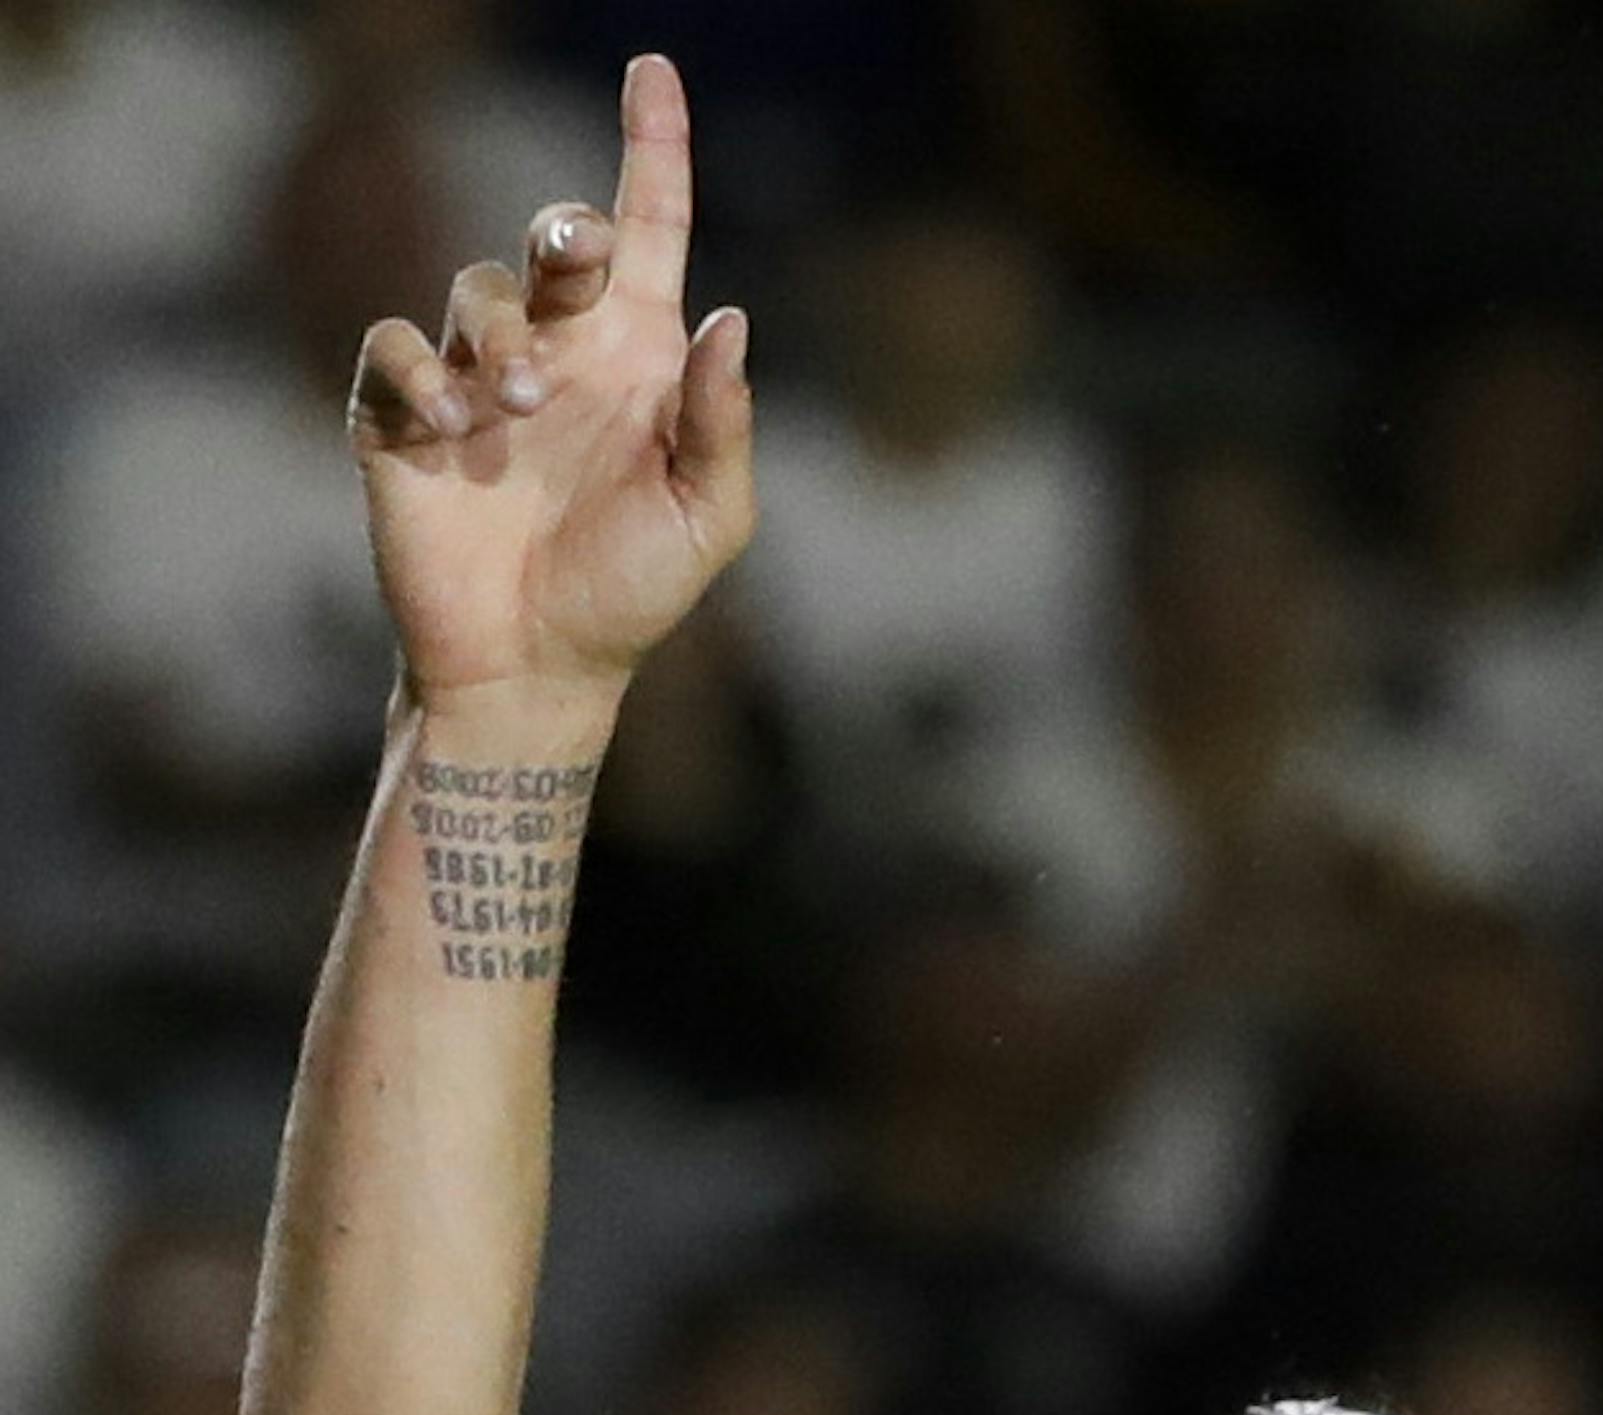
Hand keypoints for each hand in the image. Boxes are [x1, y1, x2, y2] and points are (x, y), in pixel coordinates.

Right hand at [348, 54, 752, 710]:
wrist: (537, 673)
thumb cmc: (628, 596)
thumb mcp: (706, 518)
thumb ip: (722, 422)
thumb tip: (728, 314)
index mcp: (633, 361)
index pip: (645, 230)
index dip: (652, 149)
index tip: (655, 72)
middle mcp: (554, 353)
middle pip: (551, 240)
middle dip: (561, 231)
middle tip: (576, 261)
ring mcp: (473, 382)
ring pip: (474, 289)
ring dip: (500, 332)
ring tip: (519, 404)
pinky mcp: (401, 419)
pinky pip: (394, 348)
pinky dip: (419, 369)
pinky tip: (455, 423)